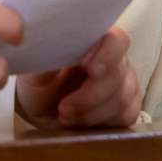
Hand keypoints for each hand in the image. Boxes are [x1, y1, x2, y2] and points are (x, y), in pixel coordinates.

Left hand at [15, 27, 140, 128]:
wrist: (41, 108)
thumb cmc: (39, 80)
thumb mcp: (34, 66)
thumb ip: (40, 50)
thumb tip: (34, 37)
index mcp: (94, 40)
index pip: (116, 39)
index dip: (106, 53)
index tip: (85, 67)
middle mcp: (115, 59)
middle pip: (118, 74)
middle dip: (90, 95)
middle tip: (63, 108)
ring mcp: (124, 83)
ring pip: (122, 99)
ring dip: (91, 113)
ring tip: (65, 116)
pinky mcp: (127, 108)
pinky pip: (126, 117)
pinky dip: (100, 123)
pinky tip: (80, 123)